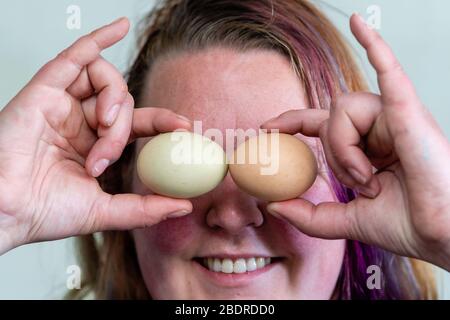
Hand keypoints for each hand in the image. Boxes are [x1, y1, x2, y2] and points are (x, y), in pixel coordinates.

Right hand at [0, 18, 192, 254]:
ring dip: (114, 100)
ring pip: (106, 80)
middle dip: (122, 128)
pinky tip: (119, 27)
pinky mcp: (45, 89)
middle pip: (123, 103)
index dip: (162, 121)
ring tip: (101, 125)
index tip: (184, 127)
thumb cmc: (45, 211)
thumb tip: (183, 206)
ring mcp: (64, 104)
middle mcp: (81, 122)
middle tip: (105, 155)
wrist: (9, 211)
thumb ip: (145, 208)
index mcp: (94, 146)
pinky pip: (75, 55)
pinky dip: (97, 39)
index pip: (136, 124)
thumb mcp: (105, 210)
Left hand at [262, 14, 449, 269]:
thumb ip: (309, 215)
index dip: (291, 122)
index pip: (319, 124)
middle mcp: (375, 127)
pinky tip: (359, 22)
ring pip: (343, 109)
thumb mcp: (346, 220)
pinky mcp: (407, 109)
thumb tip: (274, 205)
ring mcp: (391, 115)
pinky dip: (374, 45)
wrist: (441, 233)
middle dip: (334, 154)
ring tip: (372, 176)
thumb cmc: (408, 223)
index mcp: (363, 147)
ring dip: (347, 148)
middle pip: (329, 119)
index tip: (267, 128)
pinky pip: (387, 69)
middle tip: (361, 182)